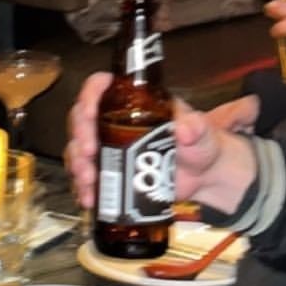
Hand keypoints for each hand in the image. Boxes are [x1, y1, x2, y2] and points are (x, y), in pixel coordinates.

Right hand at [65, 75, 260, 216]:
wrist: (206, 177)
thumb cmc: (202, 145)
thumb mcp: (202, 133)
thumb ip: (196, 127)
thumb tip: (185, 129)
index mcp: (136, 102)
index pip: (101, 86)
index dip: (89, 95)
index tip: (89, 114)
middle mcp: (116, 122)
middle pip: (82, 120)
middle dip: (80, 138)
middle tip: (89, 156)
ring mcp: (112, 148)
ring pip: (80, 149)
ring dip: (78, 165)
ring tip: (89, 182)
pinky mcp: (112, 173)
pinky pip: (88, 176)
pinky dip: (85, 187)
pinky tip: (90, 199)